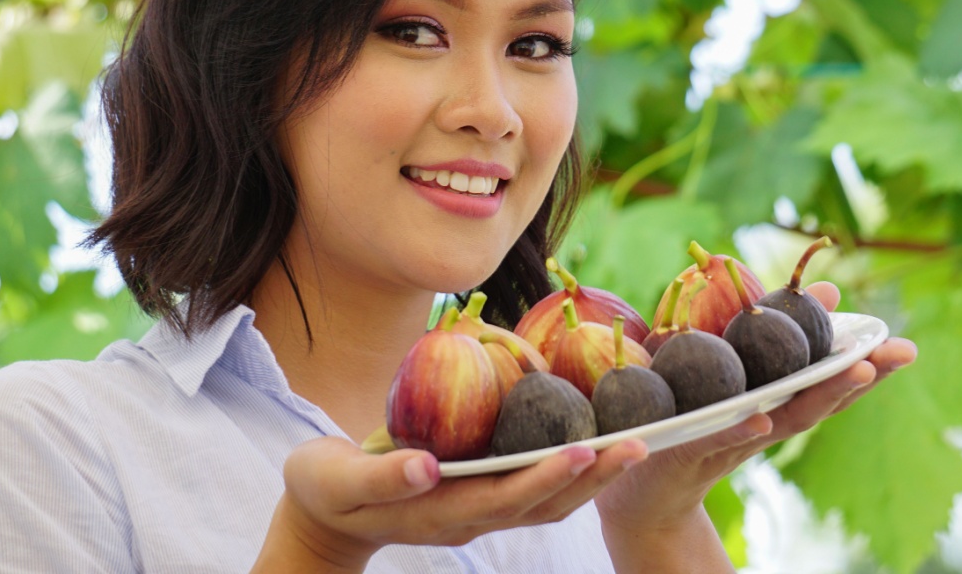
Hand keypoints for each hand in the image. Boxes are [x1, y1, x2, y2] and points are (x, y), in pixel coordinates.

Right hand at [260, 432, 649, 570]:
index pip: (506, 498)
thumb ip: (381, 478)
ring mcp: (475, 512)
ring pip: (546, 503)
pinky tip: (590, 444)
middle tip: (641, 444)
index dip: (547, 476)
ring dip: (592, 478)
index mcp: (440, 512)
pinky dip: (567, 471)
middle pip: (544, 505)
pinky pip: (532, 490)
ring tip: (634, 445)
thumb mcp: (337, 481)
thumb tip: (425, 465)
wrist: (321, 518)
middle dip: (593, 478)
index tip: (586, 449)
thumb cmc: (323, 491)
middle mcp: (468, 517)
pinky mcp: (476, 498)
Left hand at [595, 282, 917, 537]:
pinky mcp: (690, 450)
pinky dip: (743, 429)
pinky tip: (765, 417)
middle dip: (861, 375)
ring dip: (822, 396)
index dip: (864, 363)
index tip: (903, 345)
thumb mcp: (720, 373)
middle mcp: (762, 423)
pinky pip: (719, 438)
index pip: (825, 380)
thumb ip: (760, 334)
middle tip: (902, 352)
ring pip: (784, 418)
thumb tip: (808, 286)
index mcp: (770, 402)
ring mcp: (731, 438)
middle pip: (818, 398)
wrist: (638, 487)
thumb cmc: (683, 422)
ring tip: (858, 372)